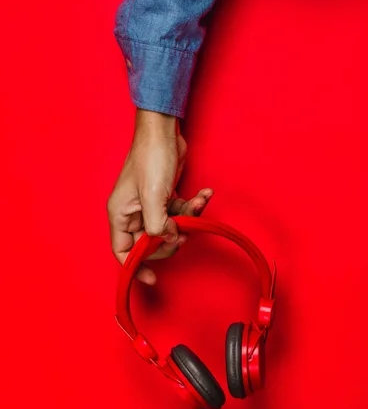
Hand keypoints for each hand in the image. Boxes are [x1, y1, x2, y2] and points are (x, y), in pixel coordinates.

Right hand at [107, 109, 212, 284]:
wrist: (164, 130)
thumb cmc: (151, 158)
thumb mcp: (152, 196)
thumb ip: (157, 226)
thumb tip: (168, 241)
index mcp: (121, 215)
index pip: (123, 252)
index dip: (136, 268)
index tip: (152, 279)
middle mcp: (134, 214)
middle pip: (151, 244)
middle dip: (171, 239)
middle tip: (184, 231)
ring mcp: (150, 206)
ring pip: (170, 230)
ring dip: (188, 220)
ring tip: (198, 203)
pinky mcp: (165, 198)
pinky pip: (180, 214)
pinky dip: (194, 207)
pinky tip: (205, 194)